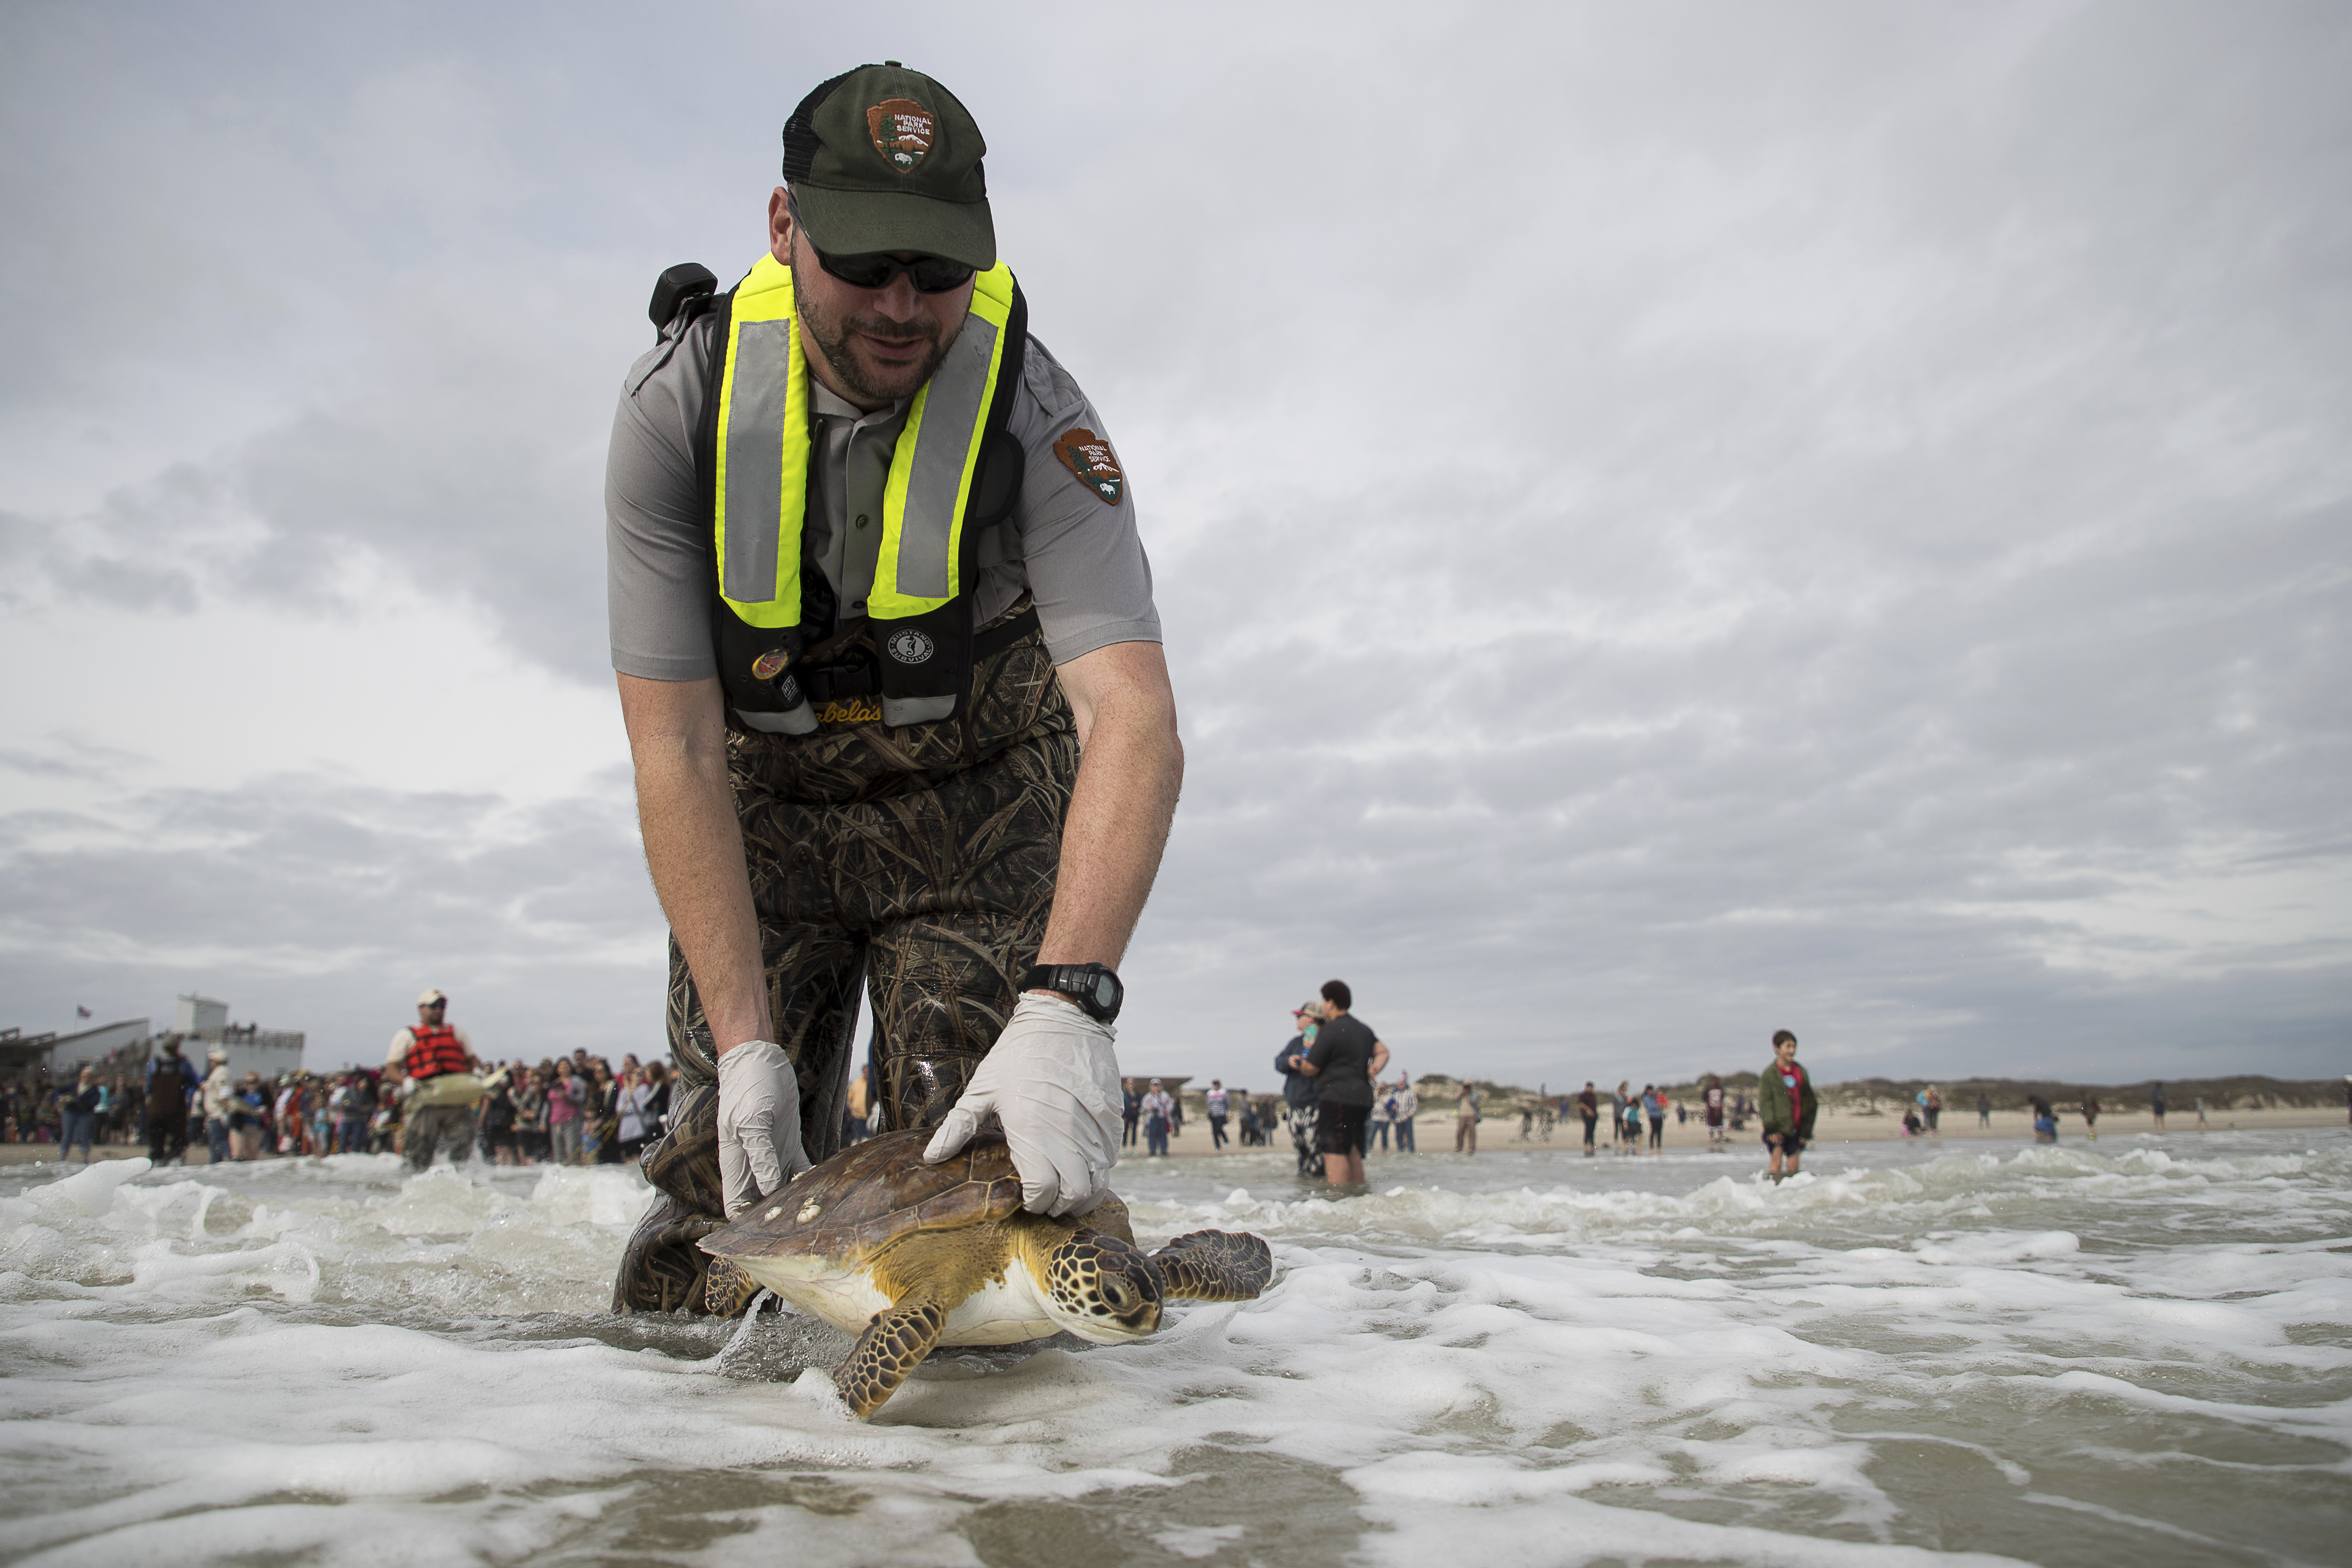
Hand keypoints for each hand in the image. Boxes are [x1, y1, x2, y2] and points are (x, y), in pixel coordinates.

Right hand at [716, 1040, 812, 1216]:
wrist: (760, 1059)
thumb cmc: (748, 1088)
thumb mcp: (752, 1121)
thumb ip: (760, 1156)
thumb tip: (769, 1190)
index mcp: (736, 1164)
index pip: (736, 1205)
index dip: (747, 1222)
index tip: (768, 1231)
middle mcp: (753, 1165)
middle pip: (762, 1202)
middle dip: (778, 1215)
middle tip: (803, 1221)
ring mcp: (772, 1155)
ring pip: (784, 1188)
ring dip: (798, 1197)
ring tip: (818, 1207)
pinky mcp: (789, 1143)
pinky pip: (800, 1168)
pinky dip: (810, 1177)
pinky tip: (825, 1184)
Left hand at [923, 993, 1121, 1215]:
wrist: (1067, 1018)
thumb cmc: (1019, 1053)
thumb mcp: (982, 1088)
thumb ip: (957, 1127)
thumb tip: (930, 1158)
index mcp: (1032, 1131)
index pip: (1042, 1193)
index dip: (1033, 1203)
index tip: (1024, 1197)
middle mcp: (1067, 1135)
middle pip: (1074, 1196)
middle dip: (1059, 1206)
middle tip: (1045, 1198)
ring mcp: (1095, 1128)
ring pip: (1098, 1183)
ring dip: (1082, 1194)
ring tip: (1065, 1186)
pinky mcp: (1112, 1119)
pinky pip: (1111, 1159)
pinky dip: (1098, 1170)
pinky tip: (1080, 1161)